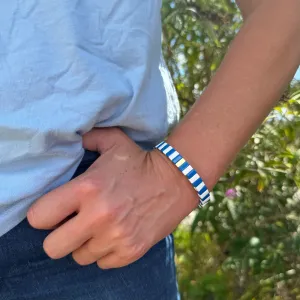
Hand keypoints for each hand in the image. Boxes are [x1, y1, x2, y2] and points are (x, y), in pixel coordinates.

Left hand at [27, 128, 197, 268]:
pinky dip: (105, 251)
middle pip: (53, 248)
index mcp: (87, 188)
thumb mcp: (113, 141)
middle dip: (59, 236)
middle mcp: (99, 217)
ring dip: (85, 243)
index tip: (54, 211)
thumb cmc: (139, 161)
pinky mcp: (131, 251)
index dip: (43, 214)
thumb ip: (87, 137)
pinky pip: (102, 263)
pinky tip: (114, 234)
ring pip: (79, 257)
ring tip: (99, 227)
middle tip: (73, 224)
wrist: (175, 180)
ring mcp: (116, 237)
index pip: (39, 217)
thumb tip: (68, 138)